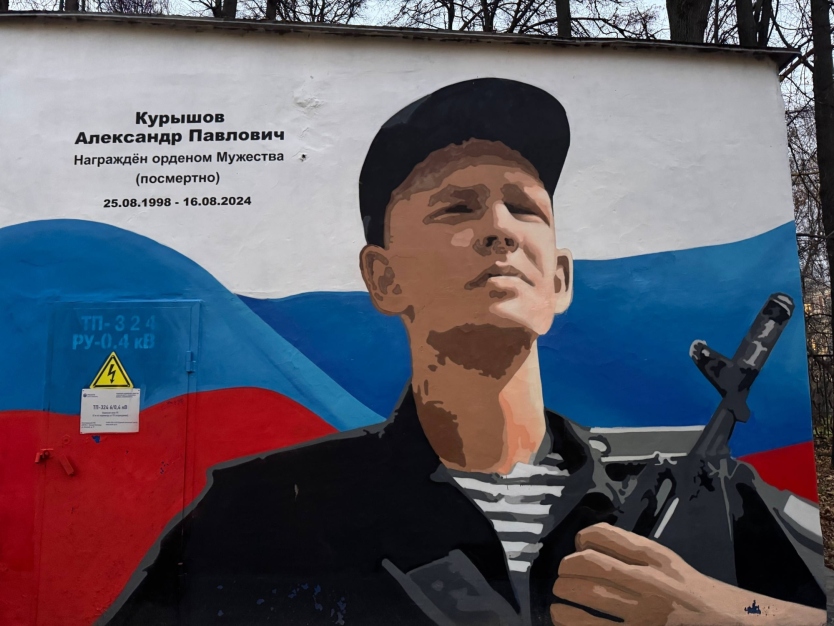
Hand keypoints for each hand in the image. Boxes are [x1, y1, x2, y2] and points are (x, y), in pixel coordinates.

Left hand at [550, 523, 825, 625]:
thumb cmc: (703, 599)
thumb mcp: (672, 567)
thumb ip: (637, 557)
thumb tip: (589, 548)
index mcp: (658, 559)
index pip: (607, 537)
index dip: (583, 539)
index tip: (576, 547)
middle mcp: (650, 583)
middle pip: (589, 566)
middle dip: (565, 572)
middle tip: (559, 580)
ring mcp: (646, 615)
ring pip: (588, 600)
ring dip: (563, 601)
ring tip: (557, 604)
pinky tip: (566, 624)